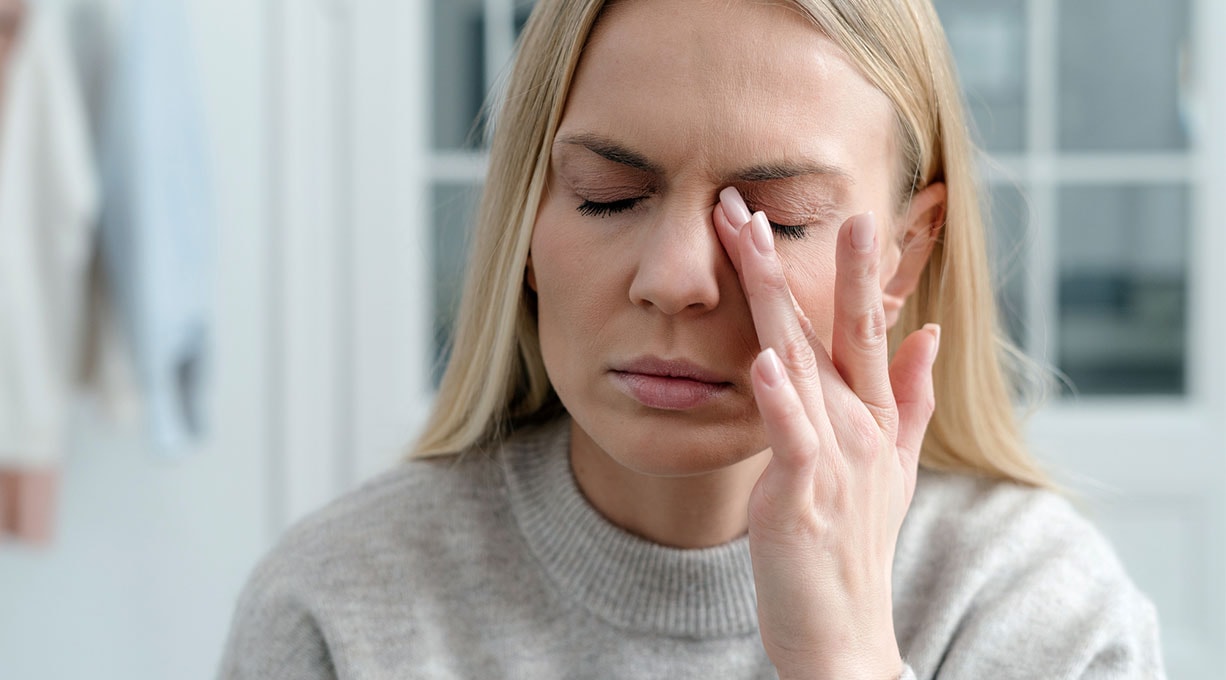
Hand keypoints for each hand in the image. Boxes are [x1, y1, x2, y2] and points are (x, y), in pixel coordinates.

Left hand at [714, 188, 939, 678]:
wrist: (845, 635)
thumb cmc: (853, 548)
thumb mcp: (891, 468)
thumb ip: (910, 399)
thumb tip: (930, 333)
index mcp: (872, 416)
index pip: (861, 326)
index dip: (851, 269)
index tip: (838, 209)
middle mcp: (859, 426)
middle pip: (832, 328)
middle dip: (811, 260)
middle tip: (776, 196)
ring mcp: (835, 459)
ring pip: (803, 363)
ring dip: (779, 299)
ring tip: (755, 239)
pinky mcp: (806, 496)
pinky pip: (792, 438)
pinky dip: (779, 400)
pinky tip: (763, 360)